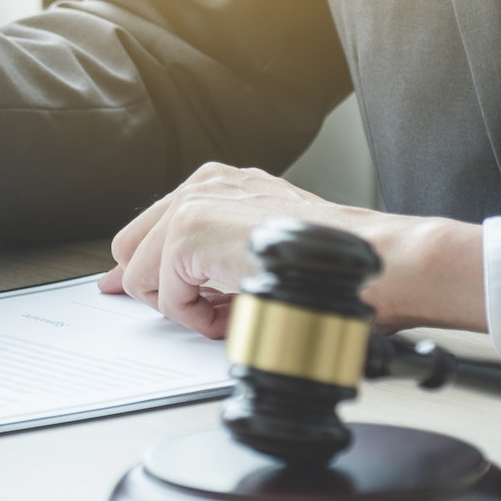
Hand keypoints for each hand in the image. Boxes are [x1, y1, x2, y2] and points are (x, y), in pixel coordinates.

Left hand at [98, 162, 486, 335]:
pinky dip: (197, 317)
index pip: (146, 229)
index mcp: (217, 183)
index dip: (142, 271)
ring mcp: (191, 204)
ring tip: (234, 308)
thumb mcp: (256, 247)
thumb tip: (144, 285)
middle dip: (164, 289)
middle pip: (129, 251)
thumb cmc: (330, 261)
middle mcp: (200, 185)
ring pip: (142, 279)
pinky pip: (164, 298)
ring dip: (185, 306)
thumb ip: (205, 257)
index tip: (133, 292)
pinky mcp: (188, 232)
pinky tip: (235, 308)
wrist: (371, 259)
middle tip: (210, 307)